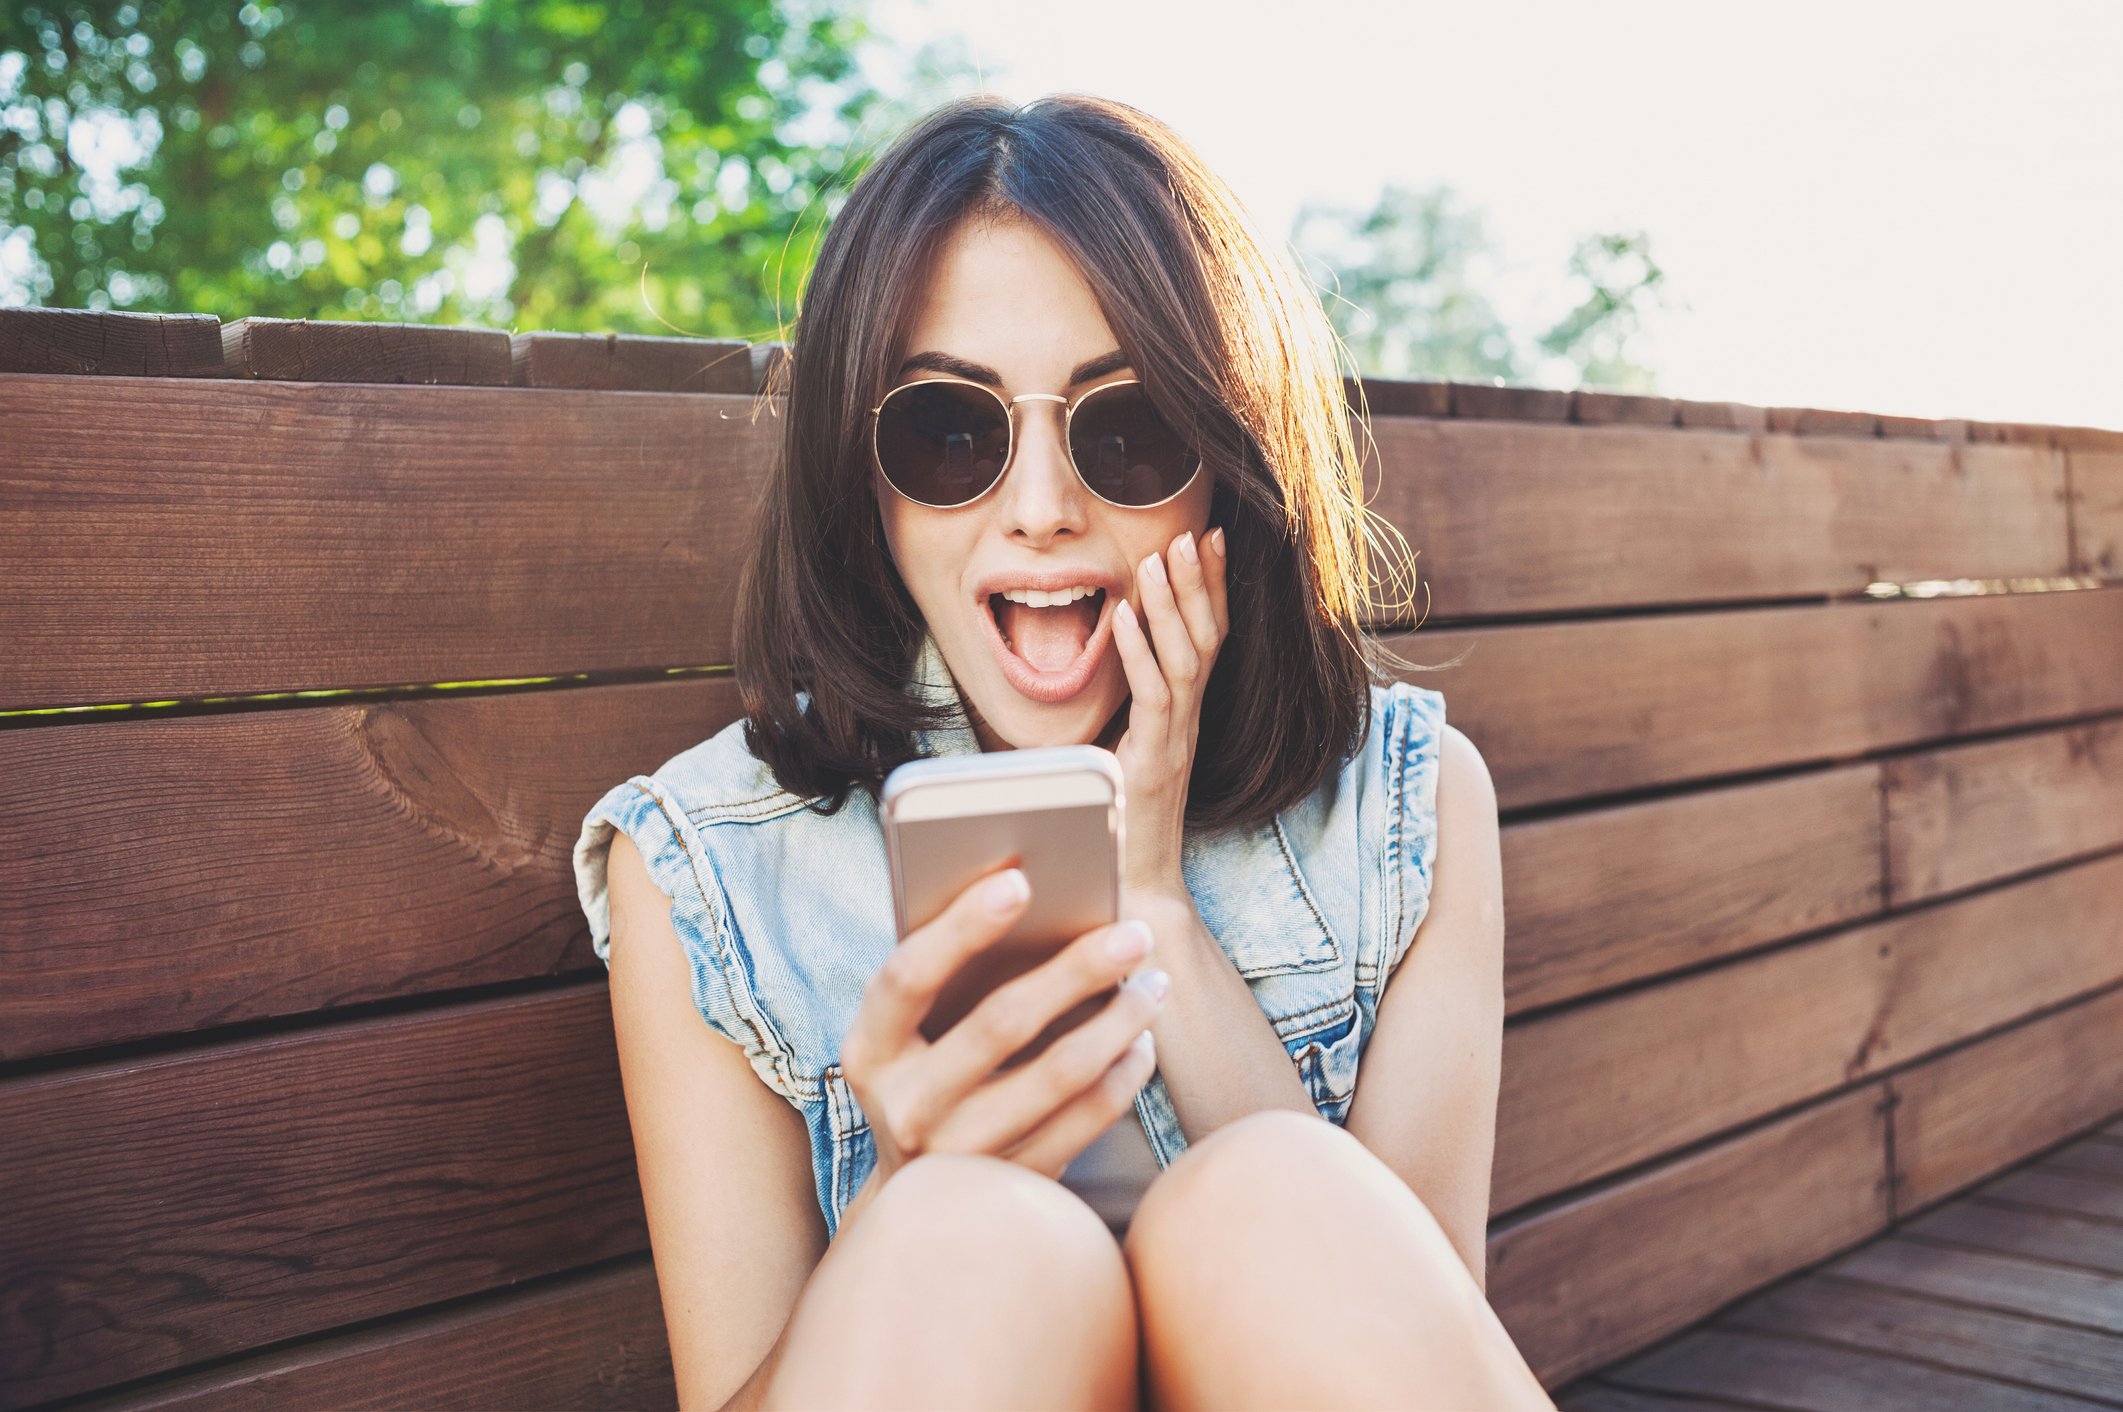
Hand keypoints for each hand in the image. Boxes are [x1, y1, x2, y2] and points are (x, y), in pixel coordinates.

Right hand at [840, 866, 1170, 1188]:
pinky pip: (1087, 1121)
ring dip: (1119, 1020)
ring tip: (1153, 982)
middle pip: (1002, 1024)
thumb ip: (945, 976)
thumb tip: (1027, 892)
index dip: (961, 926)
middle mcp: (906, 1108)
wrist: (920, 1205)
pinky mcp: (1013, 1186)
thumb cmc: (926, 1076)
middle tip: (1134, 931)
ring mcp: (959, 1156)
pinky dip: (1124, 1073)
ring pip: (1059, 1075)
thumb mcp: (909, 1035)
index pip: (907, 976)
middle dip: (1077, 968)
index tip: (1019, 879)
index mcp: (870, 1051)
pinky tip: (1141, 1041)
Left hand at [1112, 527, 1229, 901]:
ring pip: (1186, 662)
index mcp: (1184, 715)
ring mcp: (1175, 741)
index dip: (1213, 589)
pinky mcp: (1152, 762)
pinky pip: (1152, 699)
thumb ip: (1120, 710)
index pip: (1208, 639)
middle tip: (1195, 532)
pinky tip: (1126, 616)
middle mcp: (1188, 722)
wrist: (1133, 886)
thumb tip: (1097, 658)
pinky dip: (1138, 654)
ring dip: (1174, 606)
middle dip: (1201, 584)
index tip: (1210, 539)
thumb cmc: (1120, 821)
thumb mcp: (1120, 750)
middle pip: (1207, 640)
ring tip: (1160, 557)